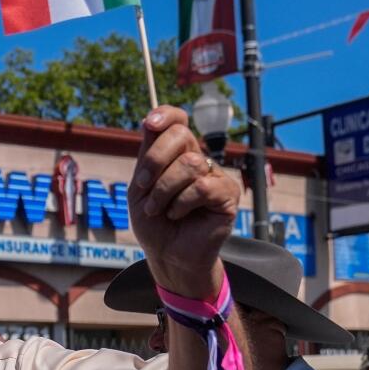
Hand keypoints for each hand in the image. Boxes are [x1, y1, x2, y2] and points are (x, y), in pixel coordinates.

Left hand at [130, 106, 239, 299]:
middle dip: (155, 160)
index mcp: (176, 153)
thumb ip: (147, 156)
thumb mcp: (140, 187)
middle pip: (181, 134)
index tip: (148, 123)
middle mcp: (198, 159)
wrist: (166, 254)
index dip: (165, 114)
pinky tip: (177, 215)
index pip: (177, 120)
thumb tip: (150, 120)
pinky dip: (181, 204)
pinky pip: (202, 187)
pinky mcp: (228, 194)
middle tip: (143, 186)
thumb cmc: (153, 223)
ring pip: (189, 164)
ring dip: (164, 190)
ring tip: (158, 209)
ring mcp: (215, 175)